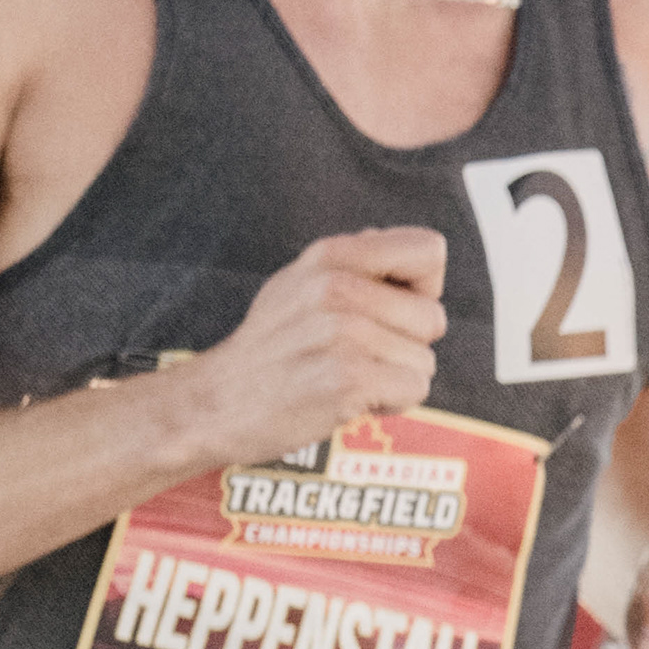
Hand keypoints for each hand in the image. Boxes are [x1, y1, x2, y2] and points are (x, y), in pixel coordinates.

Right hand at [184, 230, 448, 470]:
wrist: (215, 404)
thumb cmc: (266, 350)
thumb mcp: (297, 284)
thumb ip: (352, 264)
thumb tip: (403, 244)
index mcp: (332, 256)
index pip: (430, 250)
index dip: (422, 288)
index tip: (392, 310)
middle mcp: (337, 287)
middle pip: (433, 318)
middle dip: (406, 346)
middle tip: (357, 356)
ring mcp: (342, 332)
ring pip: (424, 361)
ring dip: (394, 379)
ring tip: (346, 377)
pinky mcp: (347, 378)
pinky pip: (414, 390)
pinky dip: (390, 404)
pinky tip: (349, 399)